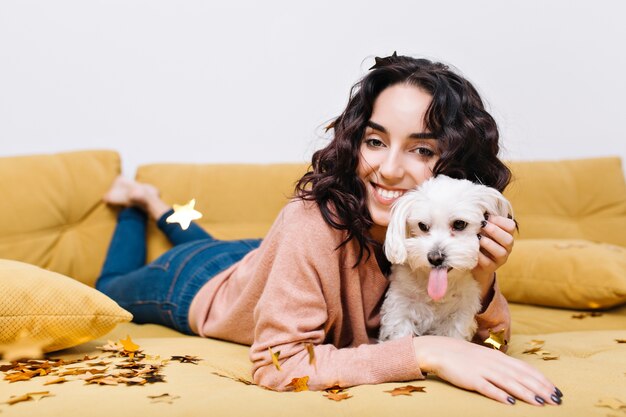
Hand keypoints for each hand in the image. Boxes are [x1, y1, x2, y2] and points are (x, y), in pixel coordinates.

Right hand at [413, 336, 561, 405]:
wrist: (439, 350)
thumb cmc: (464, 356)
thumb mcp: (486, 358)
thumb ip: (502, 366)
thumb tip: (520, 377)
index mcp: (499, 358)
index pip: (527, 369)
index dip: (543, 380)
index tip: (557, 391)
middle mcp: (494, 363)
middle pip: (522, 377)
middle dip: (541, 389)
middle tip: (556, 401)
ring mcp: (483, 370)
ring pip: (509, 382)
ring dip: (526, 393)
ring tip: (540, 403)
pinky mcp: (471, 379)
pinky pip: (487, 388)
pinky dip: (499, 395)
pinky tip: (510, 402)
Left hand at [472, 215, 515, 299]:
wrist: (476, 263)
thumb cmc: (480, 242)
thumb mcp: (483, 230)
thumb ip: (484, 222)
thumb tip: (476, 210)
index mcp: (506, 235)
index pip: (511, 226)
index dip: (500, 221)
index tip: (487, 217)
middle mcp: (506, 248)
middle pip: (508, 239)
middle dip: (495, 231)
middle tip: (482, 226)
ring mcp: (500, 259)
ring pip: (501, 252)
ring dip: (489, 244)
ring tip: (478, 238)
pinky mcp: (490, 268)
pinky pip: (488, 263)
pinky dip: (480, 256)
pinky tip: (473, 250)